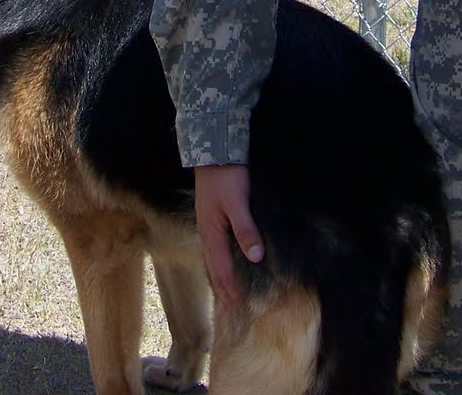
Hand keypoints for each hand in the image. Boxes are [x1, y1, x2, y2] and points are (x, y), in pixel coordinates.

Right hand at [193, 164, 263, 307]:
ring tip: (228, 292)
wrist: (213, 153)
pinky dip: (220, 262)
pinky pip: (214, 249)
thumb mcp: (238, 203)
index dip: (231, 290)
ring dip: (220, 277)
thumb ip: (246, 230)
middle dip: (223, 289)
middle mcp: (206, 233)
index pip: (222, 270)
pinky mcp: (211, 219)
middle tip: (233, 308)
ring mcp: (207, 226)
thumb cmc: (226, 177)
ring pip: (212, 259)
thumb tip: (255, 258)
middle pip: (214, 269)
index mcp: (211, 233)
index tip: (240, 308)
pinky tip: (226, 262)